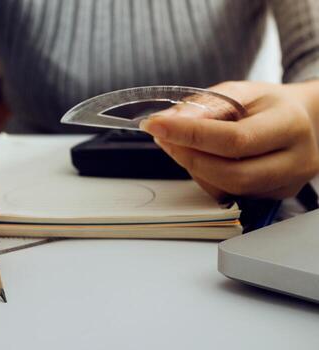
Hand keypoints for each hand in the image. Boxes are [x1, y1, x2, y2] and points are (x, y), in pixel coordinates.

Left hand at [140, 81, 318, 198]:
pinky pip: (232, 195)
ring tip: (178, 145)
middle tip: (164, 137)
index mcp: (291, 124)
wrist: (306, 121)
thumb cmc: (271, 105)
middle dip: (188, 157)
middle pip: (233, 173)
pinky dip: (207, 178)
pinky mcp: (276, 196)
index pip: (235, 139)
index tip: (156, 125)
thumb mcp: (243, 91)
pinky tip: (200, 159)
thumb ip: (207, 104)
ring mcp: (289, 183)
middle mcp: (297, 159)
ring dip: (194, 168)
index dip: (190, 135)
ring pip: (229, 189)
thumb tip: (170, 120)